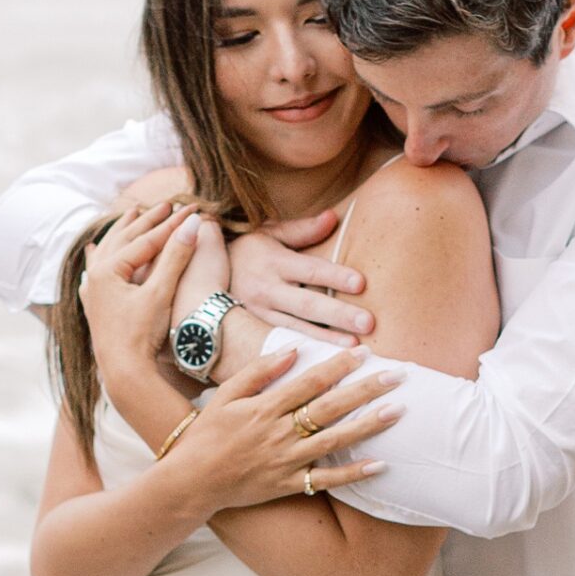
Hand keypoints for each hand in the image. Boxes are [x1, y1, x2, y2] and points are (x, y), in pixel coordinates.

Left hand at [82, 202, 214, 387]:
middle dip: (148, 221)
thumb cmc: (141, 335)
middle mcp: (96, 277)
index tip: (192, 209)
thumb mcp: (161, 293)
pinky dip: (98, 258)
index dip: (172, 224)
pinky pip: (94, 274)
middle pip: (125, 239)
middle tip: (166, 205)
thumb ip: (176, 256)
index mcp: (109, 269)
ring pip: (107, 251)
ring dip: (122, 232)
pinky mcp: (96, 308)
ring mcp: (94, 293)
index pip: (147, 239)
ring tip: (131, 215)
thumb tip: (193, 223)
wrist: (125, 374)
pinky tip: (93, 254)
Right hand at [172, 347, 402, 512]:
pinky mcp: (289, 485)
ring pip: (335, 441)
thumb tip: (293, 350)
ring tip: (397, 412)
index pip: (310, 382)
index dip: (339, 366)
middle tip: (397, 376)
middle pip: (330, 407)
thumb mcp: (226, 395)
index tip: (365, 352)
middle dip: (366, 390)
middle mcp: (280, 433)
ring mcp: (287, 461)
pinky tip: (380, 465)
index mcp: (265, 408)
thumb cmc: (206, 434)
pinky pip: (326, 480)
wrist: (191, 481)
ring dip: (368, 426)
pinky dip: (353, 474)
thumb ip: (258, 372)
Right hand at [229, 213, 373, 345]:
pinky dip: (307, 350)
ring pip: (297, 328)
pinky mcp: (257, 332)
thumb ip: (302, 229)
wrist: (205, 276)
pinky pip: (285, 342)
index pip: (310, 270)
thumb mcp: (269, 233)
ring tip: (355, 346)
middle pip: (308, 304)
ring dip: (327, 339)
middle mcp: (267, 290)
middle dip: (338, 314)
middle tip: (368, 322)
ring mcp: (261, 314)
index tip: (360, 283)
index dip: (334, 276)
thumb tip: (334, 217)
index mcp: (274, 261)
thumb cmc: (248, 251)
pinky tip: (329, 358)